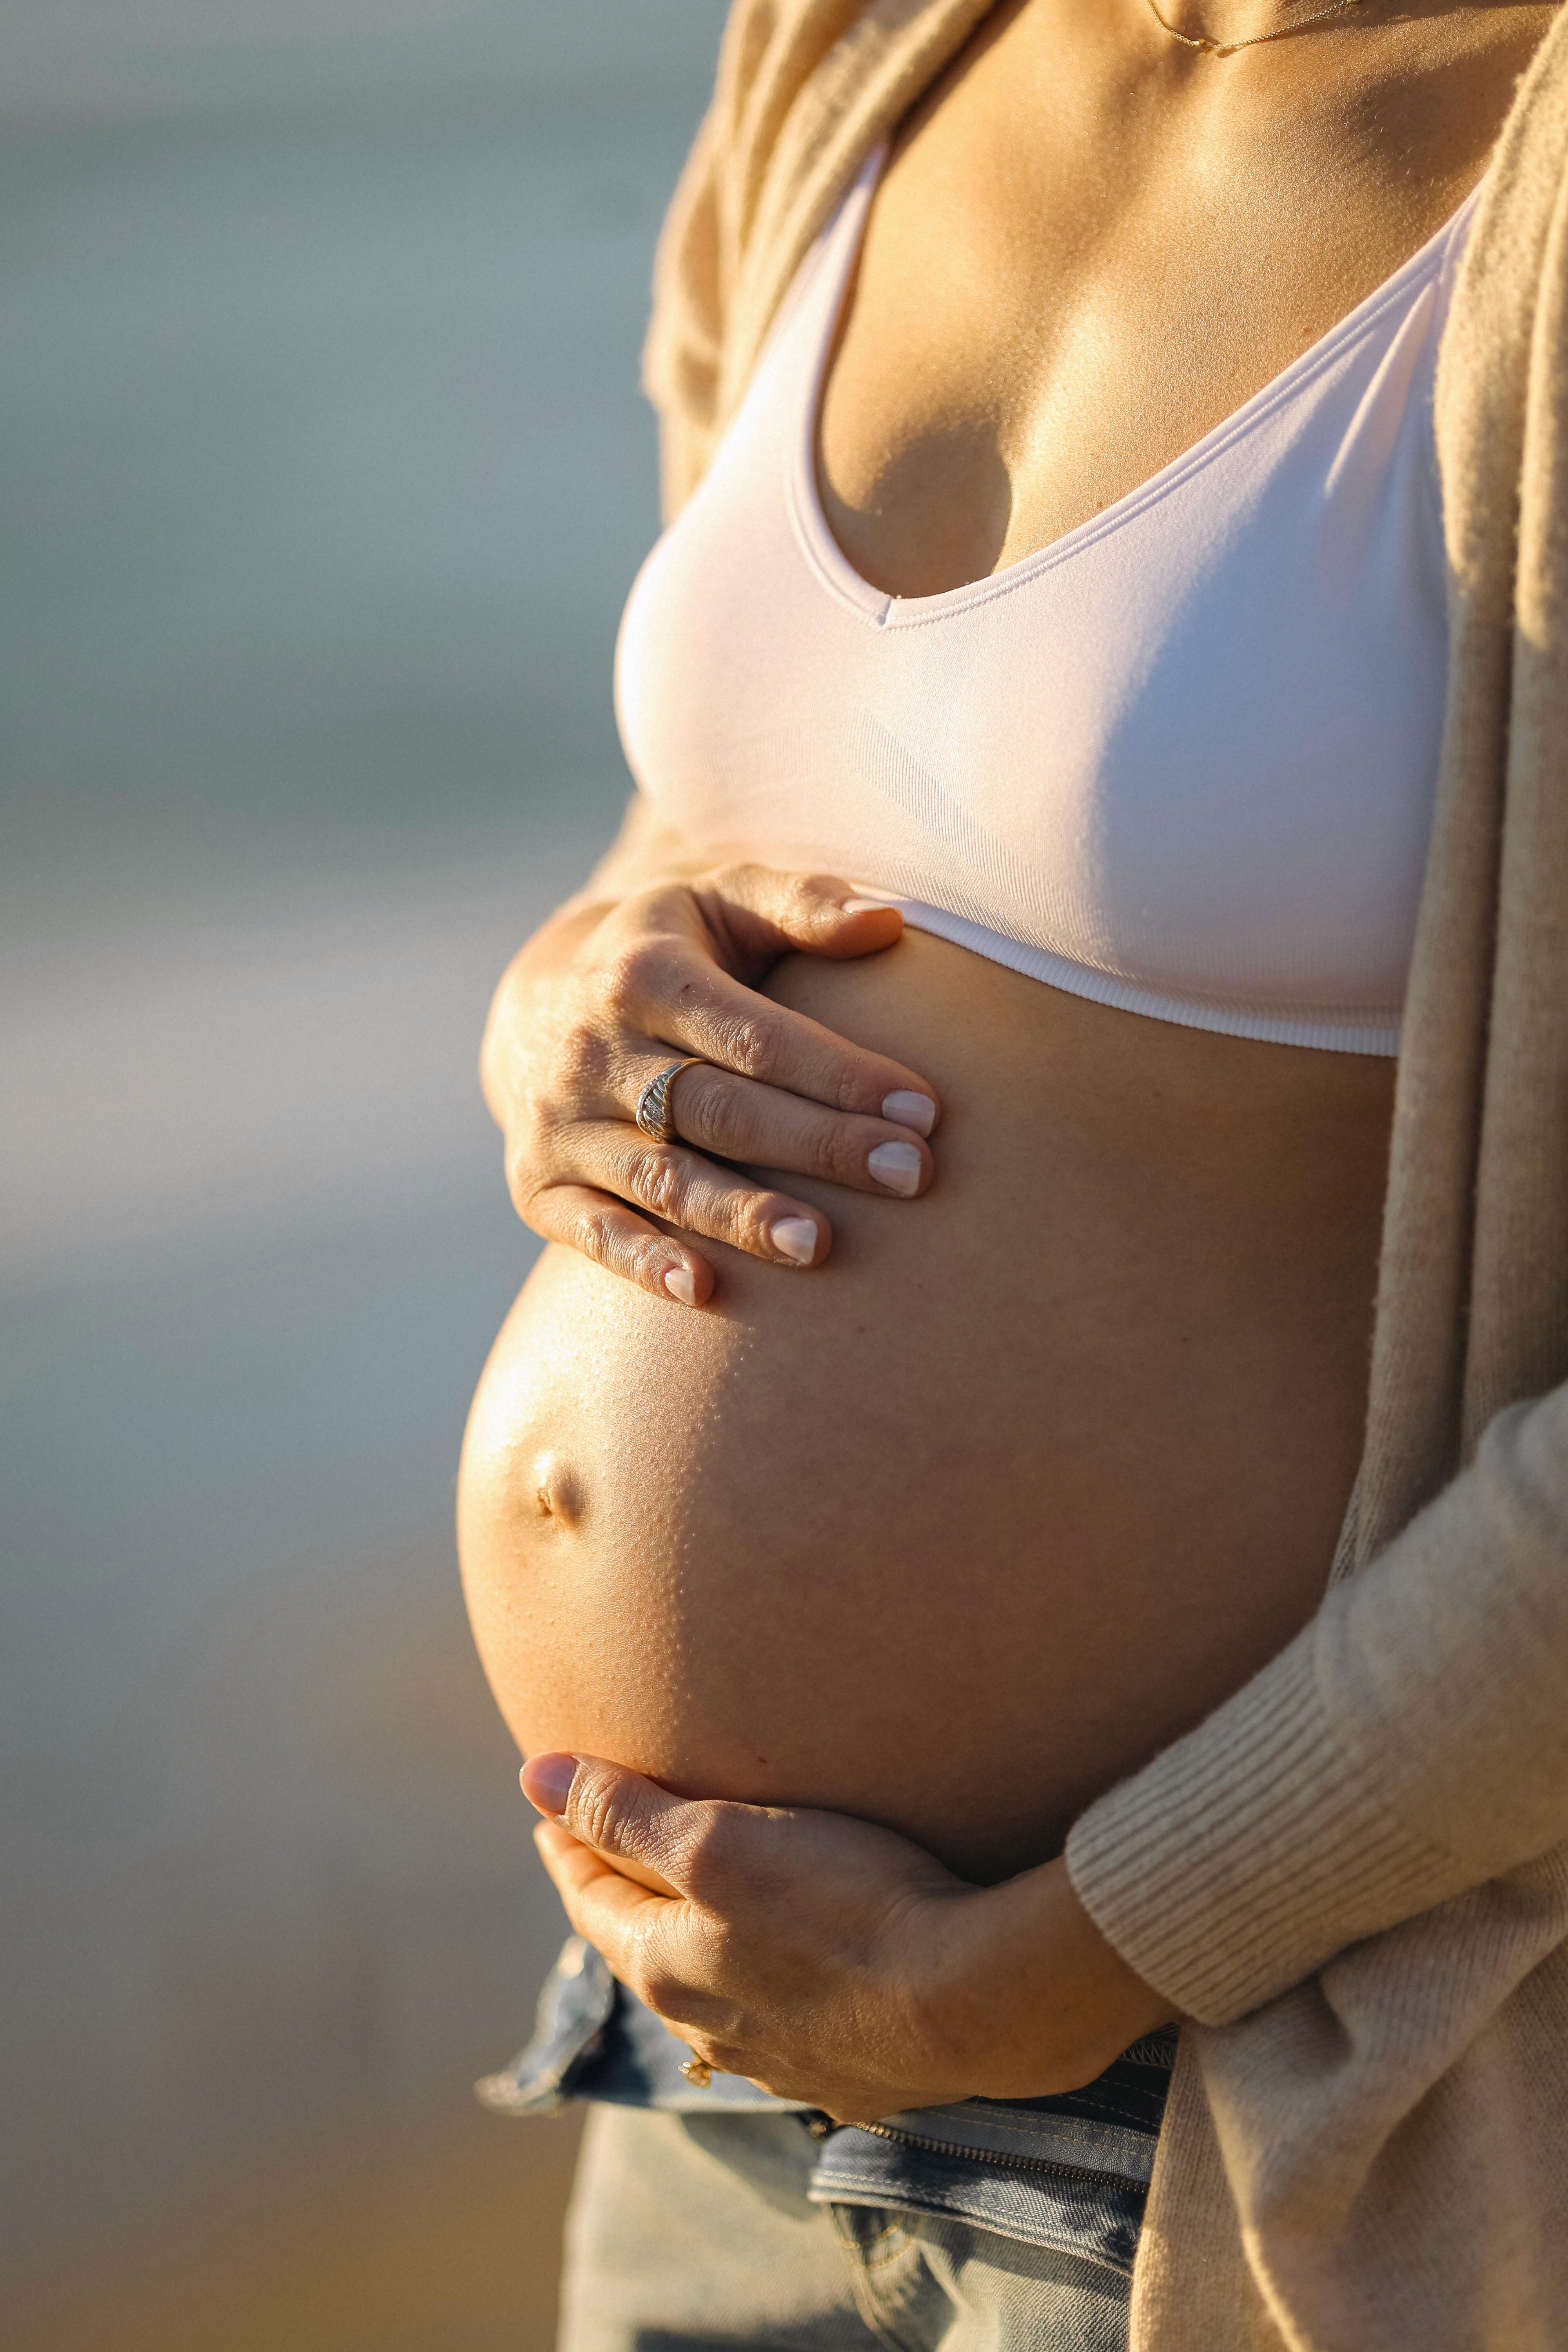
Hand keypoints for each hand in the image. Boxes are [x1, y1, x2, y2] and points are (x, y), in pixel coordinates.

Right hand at [480, 864, 939, 1306]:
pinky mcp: (538, 1186)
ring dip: (740, 1214)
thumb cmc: (672, 952)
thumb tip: (889, 920)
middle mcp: (595, 1050)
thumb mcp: (724, 900)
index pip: (756, 1035)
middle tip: (910, 1175)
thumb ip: (804, 905)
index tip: (924, 1109)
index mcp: (646, 974)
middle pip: (719, 1108)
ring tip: (820, 1245)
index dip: (840, 1074)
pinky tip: (701, 1291)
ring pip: (662, 1177)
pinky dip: (641, 1261)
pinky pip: (591, 1230)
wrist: (538, 1005)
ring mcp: (562, 1123)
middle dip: (819, 1144)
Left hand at [523, 1753, 1175, 2122]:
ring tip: (696, 1906)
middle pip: (642, 1947)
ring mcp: (778, 2058)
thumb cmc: (840, 1905)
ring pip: (708, 1991)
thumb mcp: (717, 1841)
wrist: (972, 2001)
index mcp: (664, 1967)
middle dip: (622, 1896)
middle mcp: (707, 2025)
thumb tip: (531, 1775)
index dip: (568, 1844)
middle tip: (611, 1852)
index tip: (553, 1808)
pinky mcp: (847, 2071)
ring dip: (691, 1945)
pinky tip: (784, 1972)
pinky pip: (776, 2025)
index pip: (590, 1897)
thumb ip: (623, 1812)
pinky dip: (759, 1984)